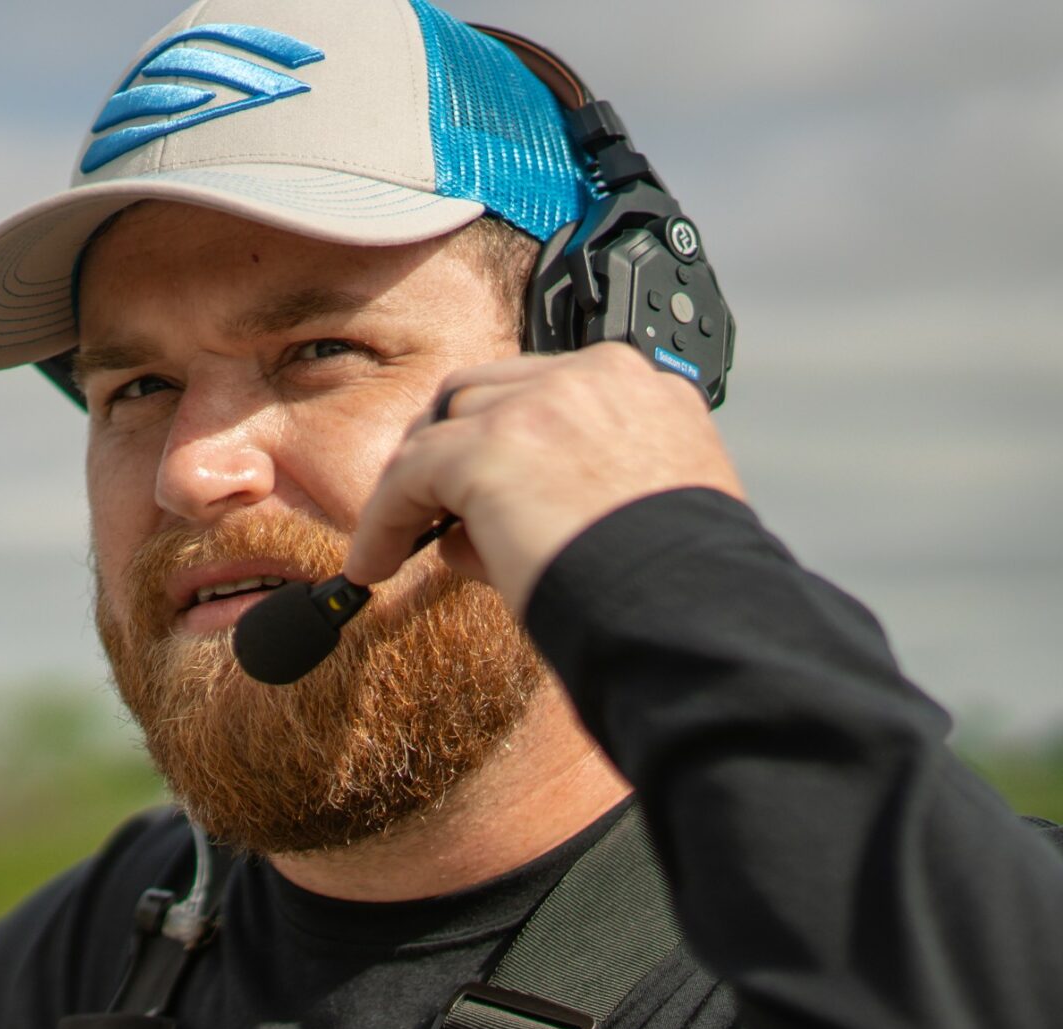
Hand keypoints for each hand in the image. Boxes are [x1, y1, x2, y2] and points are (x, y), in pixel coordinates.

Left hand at [341, 343, 746, 616]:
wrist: (688, 615)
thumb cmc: (679, 589)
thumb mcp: (634, 521)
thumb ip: (562, 502)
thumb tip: (464, 534)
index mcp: (644, 389)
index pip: (549, 391)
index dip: (505, 433)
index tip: (481, 475)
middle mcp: (594, 379)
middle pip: (485, 391)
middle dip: (451, 443)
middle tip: (426, 502)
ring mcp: (540, 407)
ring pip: (442, 424)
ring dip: (415, 482)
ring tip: (395, 541)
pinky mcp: (489, 450)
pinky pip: (409, 477)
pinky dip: (383, 520)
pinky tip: (374, 565)